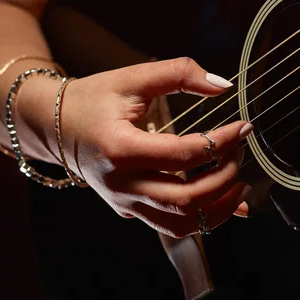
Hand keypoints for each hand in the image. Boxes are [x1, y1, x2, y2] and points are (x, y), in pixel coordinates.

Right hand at [20, 58, 252, 237]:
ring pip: (180, 224)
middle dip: (225, 178)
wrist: (55, 126)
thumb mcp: (133, 78)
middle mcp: (121, 184)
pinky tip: (226, 203)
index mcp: (121, 149)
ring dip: (218, 208)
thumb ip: (179, 74)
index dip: (223, 142)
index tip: (244, 127)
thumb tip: (223, 86)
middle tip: (240, 154)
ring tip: (239, 184)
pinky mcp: (128, 210)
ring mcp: (124, 202)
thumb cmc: (93, 99)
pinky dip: (203, 218)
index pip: (185, 156)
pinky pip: (170, 225)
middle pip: (186, 199)